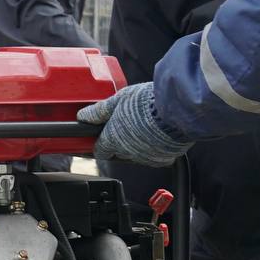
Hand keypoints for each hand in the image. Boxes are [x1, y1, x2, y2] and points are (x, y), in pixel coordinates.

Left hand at [78, 83, 193, 168]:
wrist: (176, 110)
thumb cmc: (146, 103)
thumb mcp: (118, 100)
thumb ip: (99, 111)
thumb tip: (83, 116)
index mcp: (112, 140)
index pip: (99, 150)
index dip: (100, 142)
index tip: (102, 136)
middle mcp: (127, 153)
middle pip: (118, 152)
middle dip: (119, 141)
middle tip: (127, 124)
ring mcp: (145, 158)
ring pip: (136, 155)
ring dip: (137, 145)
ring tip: (144, 125)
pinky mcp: (163, 159)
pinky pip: (155, 156)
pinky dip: (155, 148)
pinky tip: (158, 134)